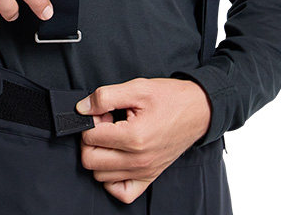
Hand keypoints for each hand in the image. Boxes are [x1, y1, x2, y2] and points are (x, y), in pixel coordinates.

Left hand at [75, 77, 211, 203]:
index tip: (102, 112)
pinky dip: (112, 179)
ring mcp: (144, 172)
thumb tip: (82, 108)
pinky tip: (116, 158)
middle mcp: (138, 160)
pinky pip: (121, 192)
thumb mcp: (137, 87)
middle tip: (105, 124)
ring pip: (101, 176)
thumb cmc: (170, 98)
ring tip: (114, 137)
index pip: (90, 137)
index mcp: (134, 137)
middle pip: (90, 161)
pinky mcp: (150, 177)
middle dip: (91, 140)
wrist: (198, 110)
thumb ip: (105, 97)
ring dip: (101, 156)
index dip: (90, 120)